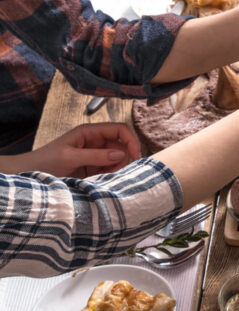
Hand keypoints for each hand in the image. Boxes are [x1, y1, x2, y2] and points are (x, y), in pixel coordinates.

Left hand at [13, 123, 140, 177]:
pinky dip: (111, 175)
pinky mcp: (93, 167)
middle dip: (123, 159)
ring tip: (103, 178)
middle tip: (115, 173)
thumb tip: (121, 155)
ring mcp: (95, 155)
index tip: (135, 155)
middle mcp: (95, 141)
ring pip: (118, 159)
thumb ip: (95, 156)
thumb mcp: (69, 157)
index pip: (119, 129)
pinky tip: (101, 180)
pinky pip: (110, 169)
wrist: (30, 174)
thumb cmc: (45, 162)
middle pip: (122, 146)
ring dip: (116, 169)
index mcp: (90, 132)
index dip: (131, 140)